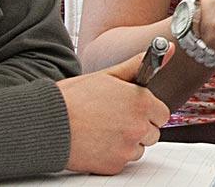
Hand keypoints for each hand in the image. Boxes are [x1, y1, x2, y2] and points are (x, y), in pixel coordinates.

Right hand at [58, 50, 170, 174]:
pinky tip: (97, 142)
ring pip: (138, 148)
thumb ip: (139, 65)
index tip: (132, 109)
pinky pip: (123, 161)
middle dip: (137, 127)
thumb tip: (166, 49)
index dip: (146, 111)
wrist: (48, 122)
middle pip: (152, 133)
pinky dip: (113, 155)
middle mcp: (139, 126)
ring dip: (126, 142)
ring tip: (102, 130)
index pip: (161, 113)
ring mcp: (128, 147)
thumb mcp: (108, 75)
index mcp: (141, 102)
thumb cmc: (74, 98)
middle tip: (113, 119)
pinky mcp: (115, 165)